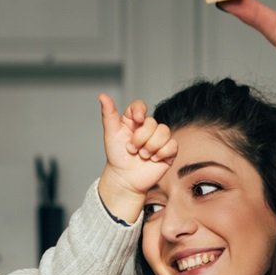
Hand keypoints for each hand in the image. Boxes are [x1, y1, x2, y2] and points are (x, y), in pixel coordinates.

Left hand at [96, 93, 176, 222]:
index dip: (140, 111)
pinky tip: (153, 159)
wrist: (125, 179)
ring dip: (151, 146)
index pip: (140, 106)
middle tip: (132, 149)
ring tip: (142, 155)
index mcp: (134, 120)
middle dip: (141, 138)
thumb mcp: (111, 134)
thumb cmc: (117, 157)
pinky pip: (173, 145)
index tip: (137, 120)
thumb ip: (108, 114)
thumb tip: (102, 95)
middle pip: (152, 122)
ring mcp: (159, 139)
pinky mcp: (168, 151)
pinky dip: (161, 153)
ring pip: (164, 132)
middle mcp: (148, 128)